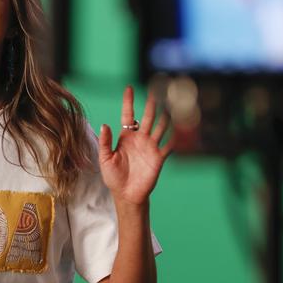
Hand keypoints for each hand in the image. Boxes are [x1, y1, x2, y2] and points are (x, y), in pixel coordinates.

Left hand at [98, 86, 172, 205]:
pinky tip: (178, 128)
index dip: (128, 101)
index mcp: (126, 137)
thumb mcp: (105, 159)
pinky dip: (173, 137)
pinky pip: (168, 145)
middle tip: (155, 92)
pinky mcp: (158, 158)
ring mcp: (150, 147)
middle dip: (150, 105)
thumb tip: (104, 125)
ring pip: (159, 128)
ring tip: (169, 105)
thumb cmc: (114, 177)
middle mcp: (139, 139)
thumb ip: (105, 142)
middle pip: (146, 118)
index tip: (129, 88)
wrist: (126, 194)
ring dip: (164, 117)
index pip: (128, 114)